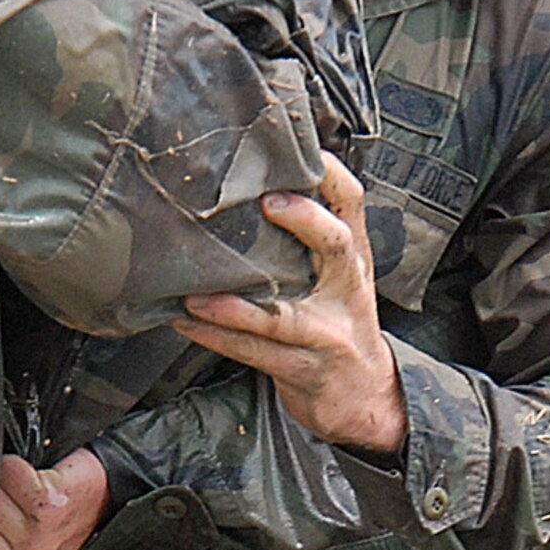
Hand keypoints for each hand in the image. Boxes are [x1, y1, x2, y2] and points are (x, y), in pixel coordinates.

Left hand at [175, 151, 406, 454]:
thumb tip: (254, 184)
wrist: (365, 398)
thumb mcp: (338, 277)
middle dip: (306, 221)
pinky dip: (215, 337)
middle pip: (335, 246)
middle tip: (268, 203)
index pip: (353, 205)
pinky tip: (184, 321)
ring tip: (196, 295)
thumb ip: (309, 237)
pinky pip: (254, 353)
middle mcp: (345, 290)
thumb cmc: (338, 325)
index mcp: (352, 260)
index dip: (332, 174)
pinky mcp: (302, 370)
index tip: (306, 151)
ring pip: (282, 317)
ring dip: (235, 308)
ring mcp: (326, 334)